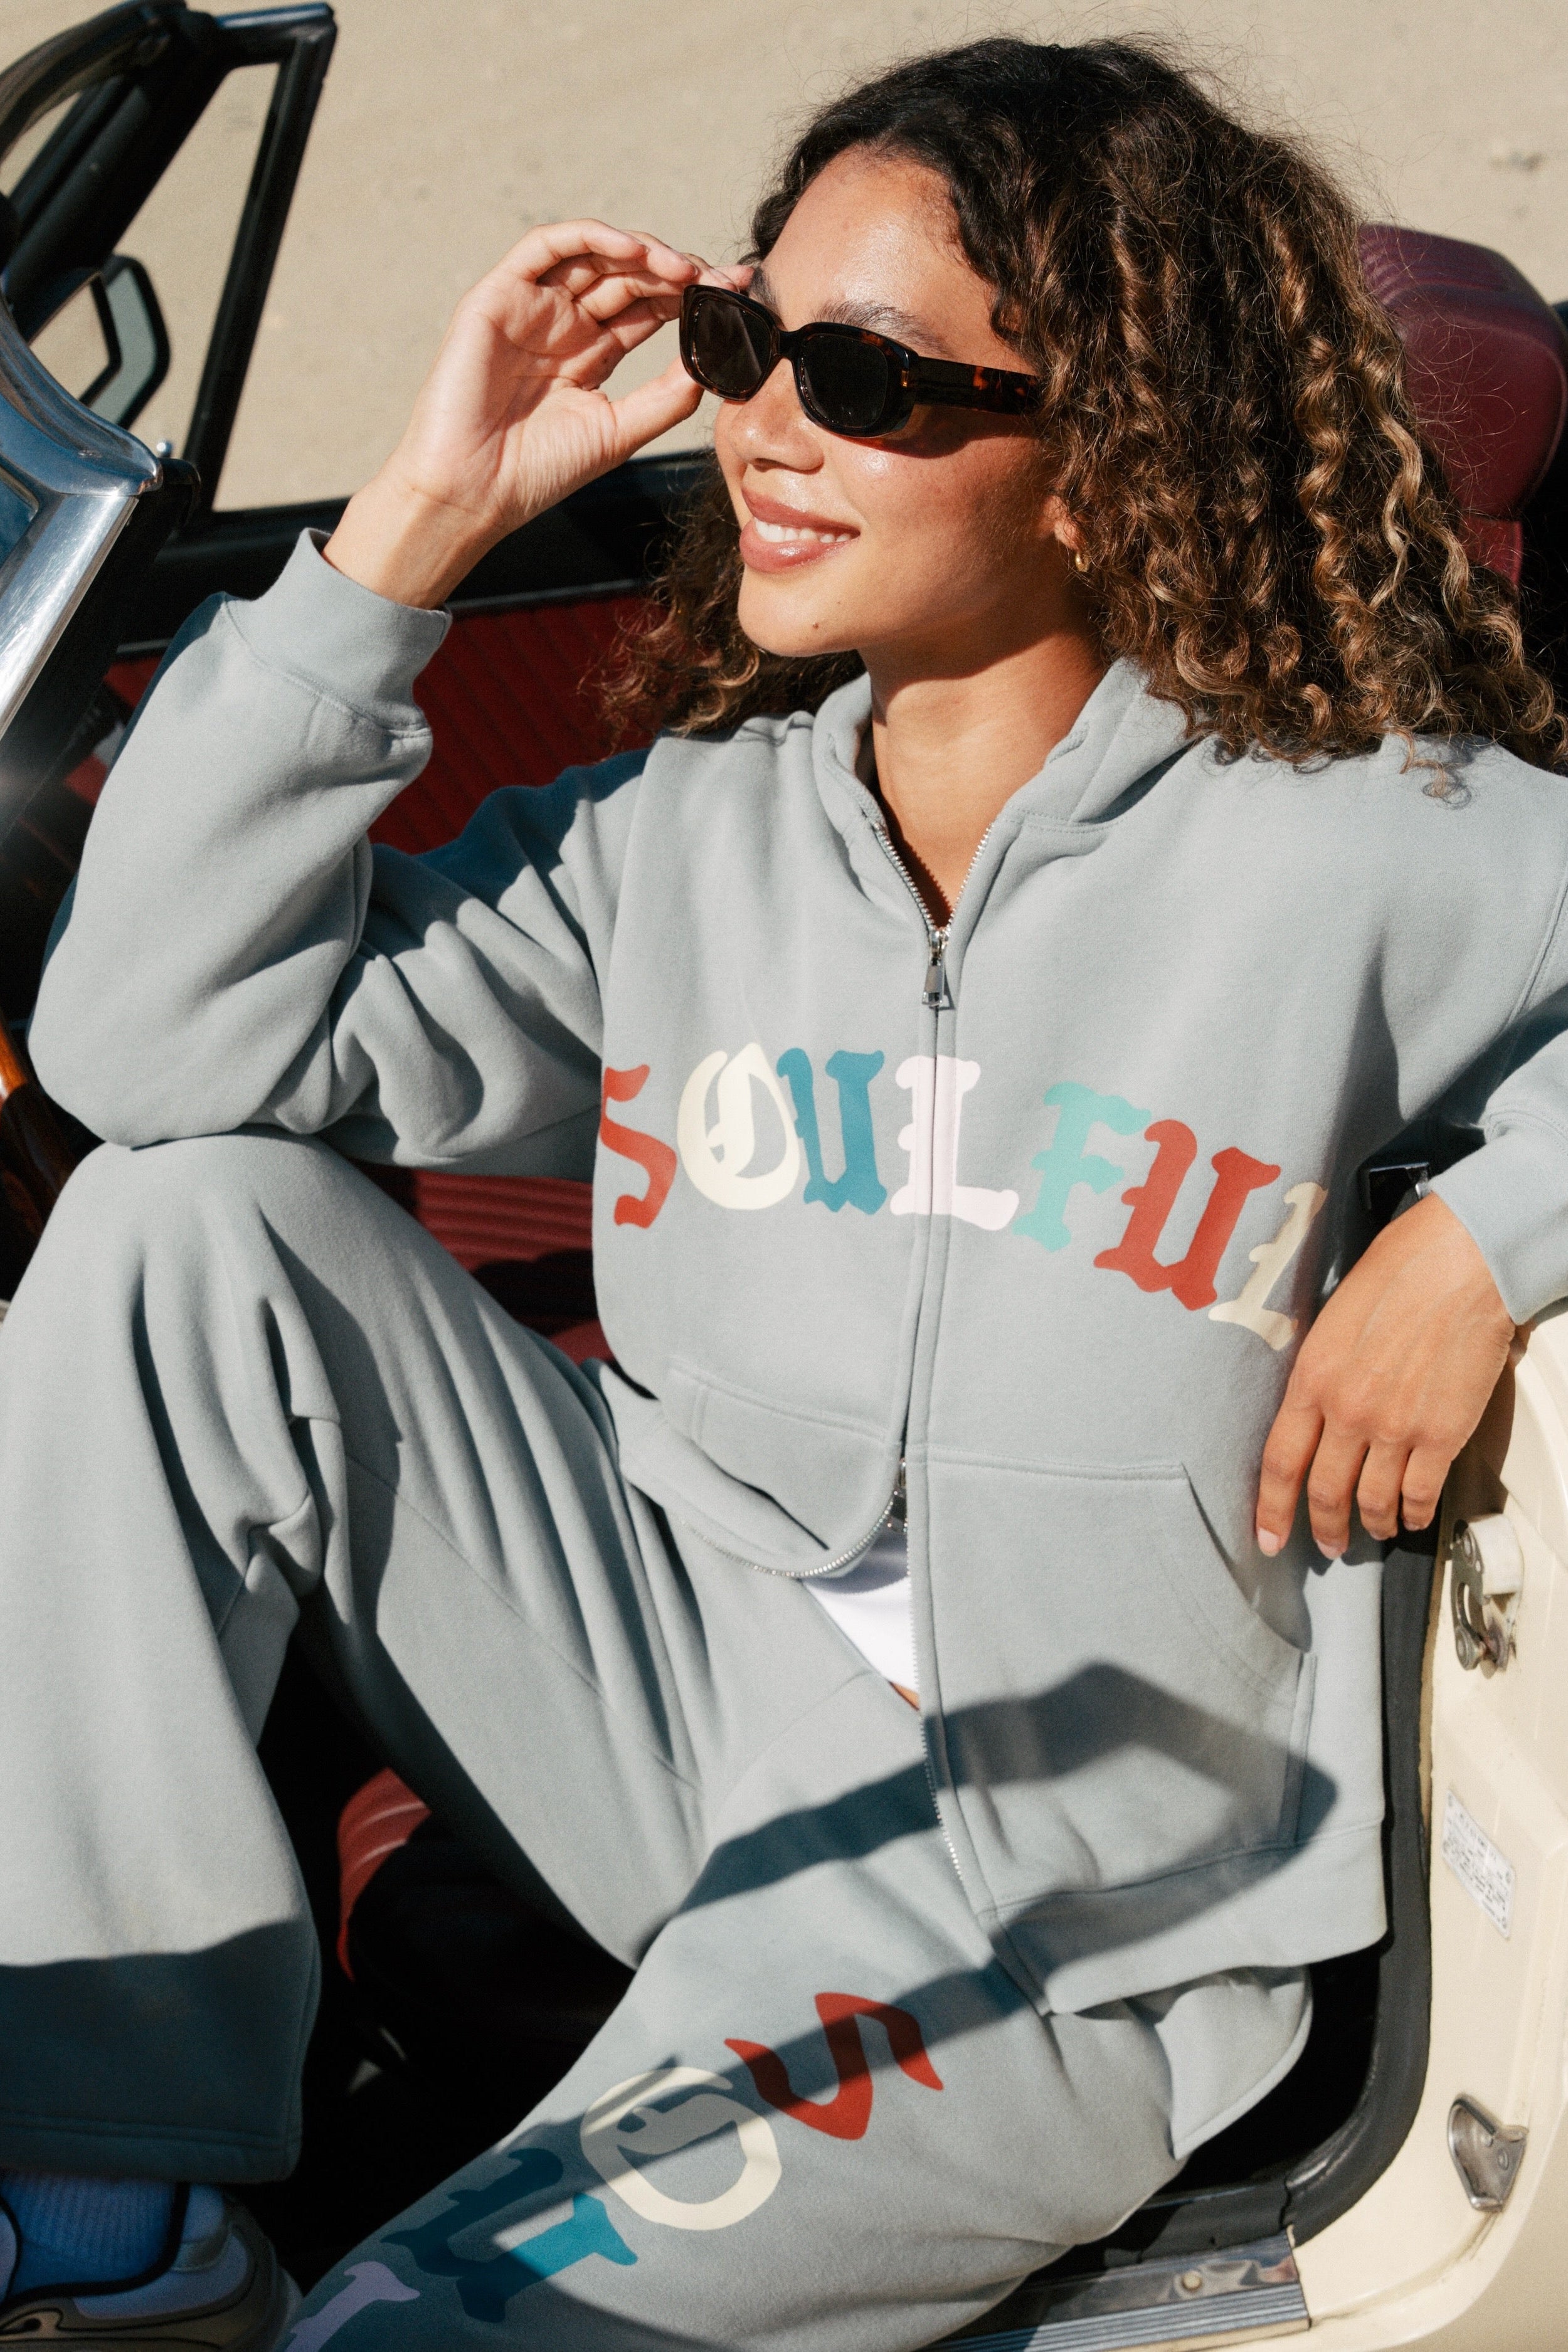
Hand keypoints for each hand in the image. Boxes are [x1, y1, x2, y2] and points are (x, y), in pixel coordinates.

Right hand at [325, 223, 737, 607]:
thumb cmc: (537, 472)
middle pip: (627, 277)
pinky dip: (590, 237)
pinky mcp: (498, 296)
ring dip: (641, 251)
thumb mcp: (618, 432)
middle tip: (717, 279)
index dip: (691, 296)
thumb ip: (666, 397)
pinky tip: (632, 249)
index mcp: (589, 355)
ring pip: (593, 254)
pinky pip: (545, 246)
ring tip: (682, 267)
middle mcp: (561, 324)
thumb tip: (713, 364)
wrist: (473, 492)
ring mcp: (530, 307)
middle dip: (676, 271)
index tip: (736, 292)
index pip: (648, 309)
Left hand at [1256, 1192, 1515, 1558]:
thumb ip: (1318, 1370)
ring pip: (1373, 1500)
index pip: (1279, 1461)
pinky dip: (1413, 1514)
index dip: (1272, 1508)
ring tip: (1371, 1531)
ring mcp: (1395, 1427)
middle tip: (1326, 1543)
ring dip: (1370, 1524)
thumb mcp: (1330, 1320)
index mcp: (1312, 1378)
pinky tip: (1411, 1517)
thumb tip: (1313, 1404)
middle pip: (1324, 1490)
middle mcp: (1348, 1410)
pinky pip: (1420, 1493)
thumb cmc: (1398, 1273)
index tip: (1268, 1535)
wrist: (1459, 1262)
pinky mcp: (1441, 1435)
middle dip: (1322, 1526)